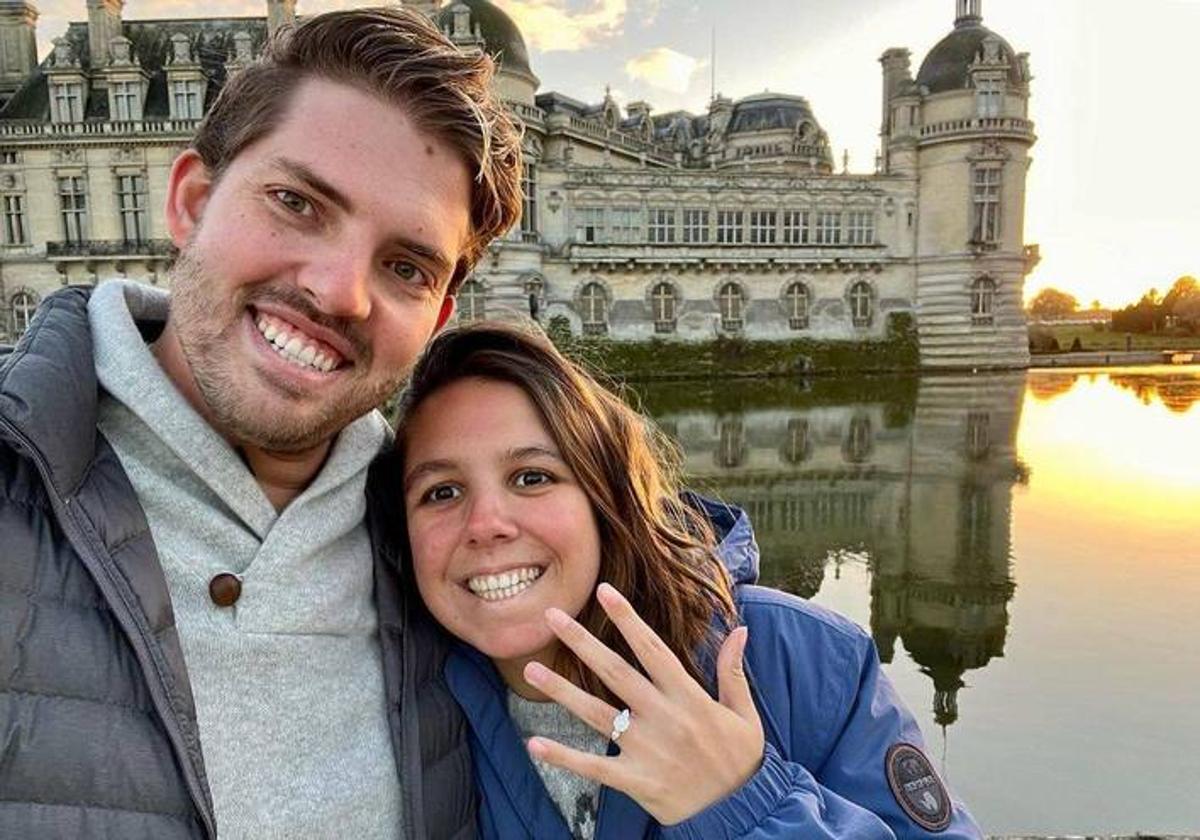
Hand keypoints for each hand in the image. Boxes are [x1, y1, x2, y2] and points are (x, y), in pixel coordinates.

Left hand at [523, 583, 764, 825]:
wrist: (741, 813)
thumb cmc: (740, 760)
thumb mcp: (744, 714)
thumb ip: (733, 672)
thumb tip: (740, 630)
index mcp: (689, 698)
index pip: (652, 649)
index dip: (628, 619)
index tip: (605, 591)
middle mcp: (663, 718)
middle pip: (615, 673)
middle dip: (582, 642)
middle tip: (551, 615)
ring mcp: (646, 750)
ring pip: (596, 714)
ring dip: (561, 690)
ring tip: (531, 669)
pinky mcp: (635, 780)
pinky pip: (593, 767)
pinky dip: (563, 757)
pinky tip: (534, 744)